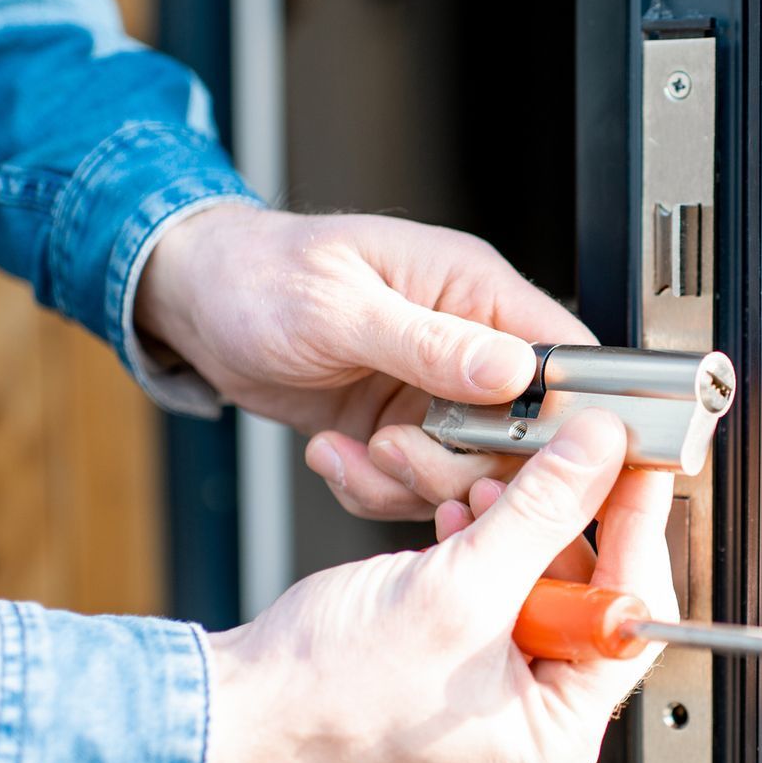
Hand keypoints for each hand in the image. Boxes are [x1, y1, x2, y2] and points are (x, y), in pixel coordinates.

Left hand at [136, 206, 593, 518]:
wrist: (196, 302)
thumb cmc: (258, 274)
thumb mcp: (338, 306)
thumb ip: (430, 342)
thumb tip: (514, 369)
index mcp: (474, 289)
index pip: (566, 356)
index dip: (564, 416)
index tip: (522, 455)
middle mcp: (468, 343)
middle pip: (523, 434)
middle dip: (462, 463)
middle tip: (397, 451)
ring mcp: (436, 393)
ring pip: (469, 472)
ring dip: (408, 481)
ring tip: (353, 452)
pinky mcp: (401, 430)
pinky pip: (416, 486)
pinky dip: (372, 488)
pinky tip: (333, 454)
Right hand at [199, 410, 676, 762]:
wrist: (237, 709)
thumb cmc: (327, 697)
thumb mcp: (458, 588)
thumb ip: (541, 512)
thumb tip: (600, 455)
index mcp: (559, 732)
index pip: (632, 614)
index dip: (636, 528)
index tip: (638, 463)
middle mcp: (538, 716)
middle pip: (590, 588)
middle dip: (559, 517)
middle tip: (561, 455)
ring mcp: (498, 686)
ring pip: (538, 574)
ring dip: (512, 520)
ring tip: (481, 486)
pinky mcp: (460, 655)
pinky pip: (495, 582)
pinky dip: (479, 540)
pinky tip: (456, 515)